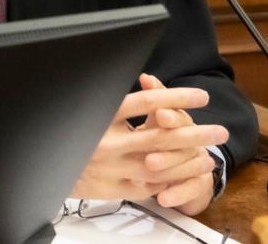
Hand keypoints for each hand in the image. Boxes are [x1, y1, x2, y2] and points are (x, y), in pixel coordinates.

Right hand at [71, 76, 226, 212]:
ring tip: (210, 154)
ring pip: (159, 166)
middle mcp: (106, 142)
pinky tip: (189, 173)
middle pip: (160, 137)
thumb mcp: (92, 106)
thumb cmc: (74, 131)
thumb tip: (150, 79)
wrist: (49, 165)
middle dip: (194, 133)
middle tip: (219, 130)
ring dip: (189, 161)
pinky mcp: (114, 188)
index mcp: (102, 116)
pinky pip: (150, 186)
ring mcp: (111, 168)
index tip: (201, 96)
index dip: (176, 98)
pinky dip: (172, 180)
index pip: (146, 103)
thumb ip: (120, 98)